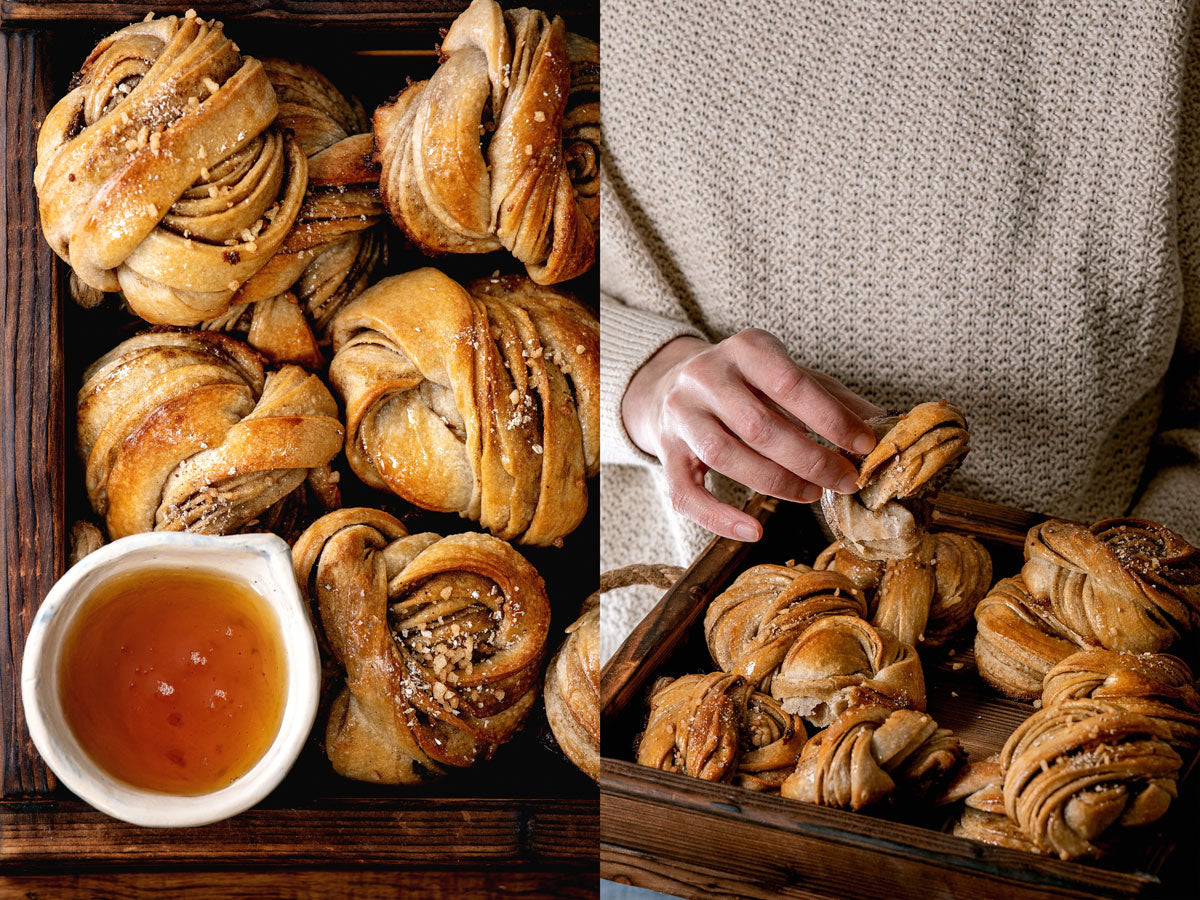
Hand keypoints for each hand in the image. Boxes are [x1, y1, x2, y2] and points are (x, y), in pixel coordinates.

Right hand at [621, 330, 883, 540]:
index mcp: (745, 349)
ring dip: (776, 483)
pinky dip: (719, 518)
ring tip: (811, 495)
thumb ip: (833, 399)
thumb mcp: (789, 376)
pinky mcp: (666, 451)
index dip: (831, 419)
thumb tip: (886, 425)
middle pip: (759, 425)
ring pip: (725, 456)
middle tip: (845, 481)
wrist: (674, 386)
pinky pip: (686, 493)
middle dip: (810, 460)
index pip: (791, 384)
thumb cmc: (747, 385)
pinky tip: (754, 531)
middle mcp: (706, 376)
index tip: (864, 445)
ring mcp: (681, 414)